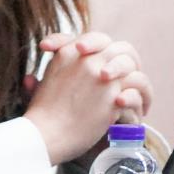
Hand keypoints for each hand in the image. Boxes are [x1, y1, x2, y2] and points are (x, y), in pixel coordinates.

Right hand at [23, 32, 150, 163]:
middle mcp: (87, 58)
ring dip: (137, 80)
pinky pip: (136, 90)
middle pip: (122, 49)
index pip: (99, 38)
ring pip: (133, 67)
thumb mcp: (40, 84)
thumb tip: (31, 78)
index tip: (109, 61)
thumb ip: (45, 79)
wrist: (44, 135)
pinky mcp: (113, 96)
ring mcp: (102, 76)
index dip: (108, 48)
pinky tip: (141, 109)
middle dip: (130, 61)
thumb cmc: (40, 114)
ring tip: (140, 94)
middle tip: (132, 75)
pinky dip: (141, 99)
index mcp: (68, 51)